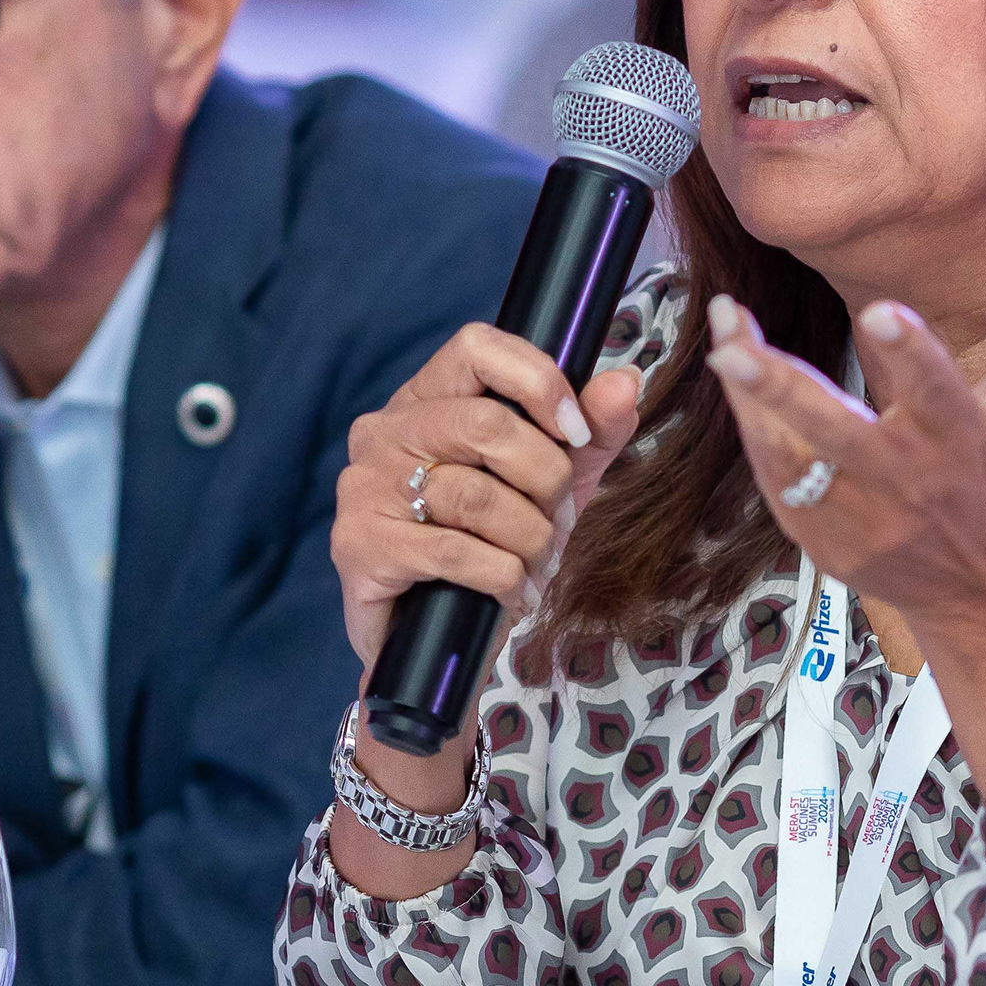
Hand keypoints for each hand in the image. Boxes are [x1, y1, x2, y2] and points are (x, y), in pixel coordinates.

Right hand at [331, 325, 645, 672]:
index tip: (577, 431)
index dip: (538, 380)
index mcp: (426, 399)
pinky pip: (456, 552)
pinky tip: (515, 594)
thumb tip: (625, 382)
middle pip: (487, 425)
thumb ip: (592, 431)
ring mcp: (364, 487)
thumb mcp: (554, 481)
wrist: (436, 639)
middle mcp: (384, 431)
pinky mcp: (360, 545)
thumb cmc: (491, 544)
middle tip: (560, 519)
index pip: (477, 347)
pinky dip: (504, 578)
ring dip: (530, 539)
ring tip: (539, 564)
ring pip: (475, 495)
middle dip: (547, 479)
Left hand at [703, 250, 985, 638]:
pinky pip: (779, 486)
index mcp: (960, 438)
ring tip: (727, 345)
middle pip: (836, 432)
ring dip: (752, 405)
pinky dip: (757, 437)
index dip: (910, 352)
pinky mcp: (828, 545)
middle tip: (732, 348)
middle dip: (780, 389)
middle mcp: (907, 481)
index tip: (879, 311)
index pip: (936, 390)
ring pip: (792, 460)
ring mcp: (862, 520)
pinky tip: (739, 390)